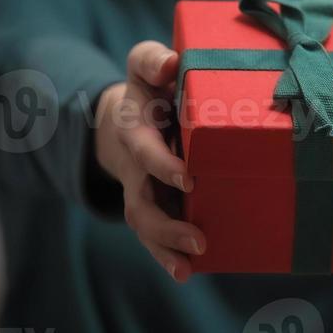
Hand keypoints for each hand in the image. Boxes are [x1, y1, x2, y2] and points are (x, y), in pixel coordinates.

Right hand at [95, 41, 204, 281]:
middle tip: (198, 240)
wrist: (134, 110)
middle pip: (142, 203)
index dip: (162, 165)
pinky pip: (158, 234)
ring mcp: (145, 190)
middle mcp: (137, 168)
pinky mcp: (159, 203)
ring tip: (190, 266)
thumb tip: (171, 65)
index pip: (145, 151)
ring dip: (166, 248)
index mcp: (136, 132)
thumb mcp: (145, 64)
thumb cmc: (151, 85)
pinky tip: (189, 272)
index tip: (188, 177)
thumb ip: (152, 60)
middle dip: (166, 226)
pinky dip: (169, 255)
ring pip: (147, 225)